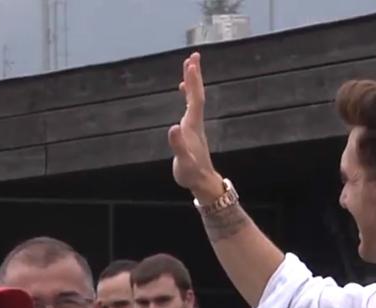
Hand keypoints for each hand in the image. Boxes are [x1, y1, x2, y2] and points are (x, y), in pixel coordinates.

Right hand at [168, 52, 223, 200]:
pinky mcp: (192, 130)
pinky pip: (191, 106)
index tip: (190, 63)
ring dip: (192, 82)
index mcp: (192, 126)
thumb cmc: (191, 173)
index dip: (193, 82)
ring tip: (189, 66)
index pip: (195, 99)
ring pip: (195, 99)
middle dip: (194, 75)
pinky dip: (188, 95)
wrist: (203, 182)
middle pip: (197, 94)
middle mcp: (195, 122)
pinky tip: (184, 91)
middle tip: (193, 56)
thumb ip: (178, 145)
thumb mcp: (183, 161)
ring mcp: (195, 126)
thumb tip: (172, 128)